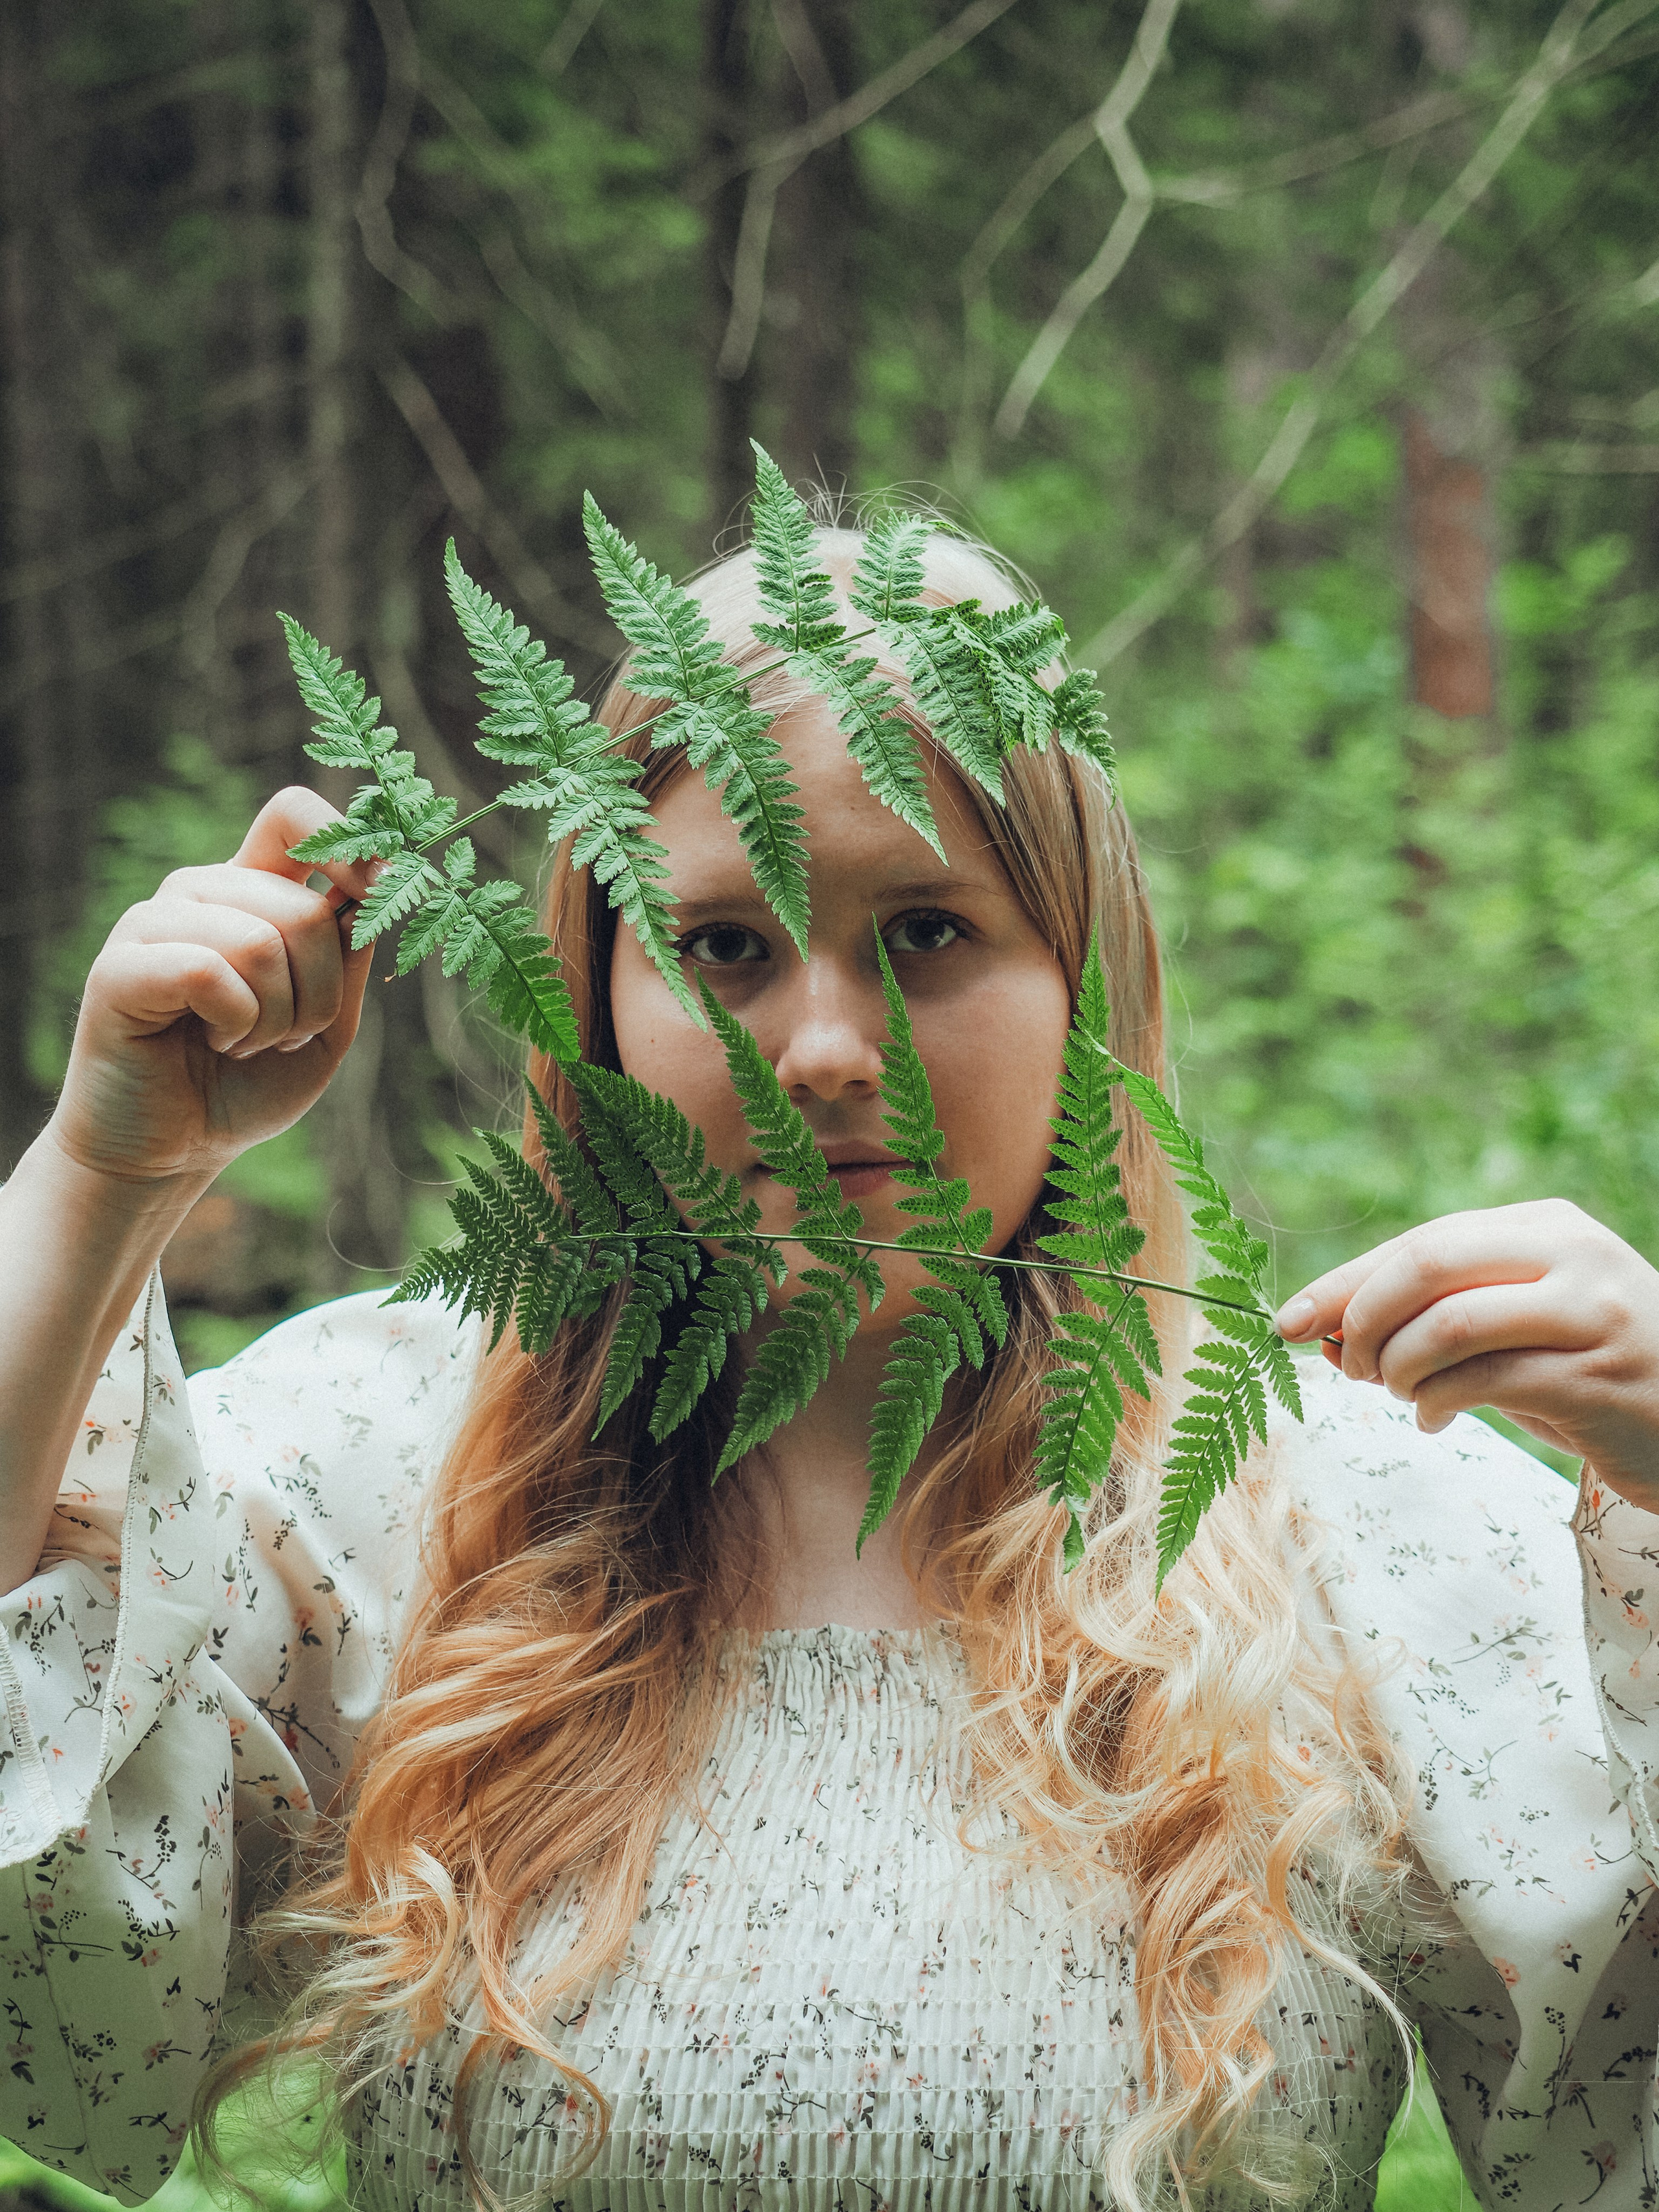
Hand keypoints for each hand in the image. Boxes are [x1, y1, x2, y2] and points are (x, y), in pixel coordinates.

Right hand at [47, 786, 380, 1191]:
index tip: (377, 890)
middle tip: (283, 1037)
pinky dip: (234, 1024)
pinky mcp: (120, 965)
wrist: (172, 1150)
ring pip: (263, 942)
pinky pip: (211, 972)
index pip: (293, 816)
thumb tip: (368, 892)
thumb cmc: (247, 1084)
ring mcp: (154, 922)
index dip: (347, 843)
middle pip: (304, 908)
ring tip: (240, 1042)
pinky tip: (210, 1041)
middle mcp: (202, 892)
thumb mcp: (326, 1027)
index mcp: (253, 894)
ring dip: (276, 1019)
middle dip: (320, 995)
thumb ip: (348, 962)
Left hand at [1274, 1199, 1658, 1513]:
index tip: (1285, 1319)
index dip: (1344, 1281)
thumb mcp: (1510, 1324)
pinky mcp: (1598, 1377)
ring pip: (1450, 1325)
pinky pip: (1484, 1382)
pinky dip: (1434, 1403)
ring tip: (1395, 1392)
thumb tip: (1319, 1327)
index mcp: (1545, 1225)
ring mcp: (1592, 1312)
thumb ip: (1430, 1315)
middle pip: (1428, 1266)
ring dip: (1397, 1367)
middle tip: (1344, 1364)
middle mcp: (1573, 1255)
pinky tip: (1431, 1418)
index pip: (1421, 1242)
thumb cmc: (1581, 1368)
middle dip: (1362, 1318)